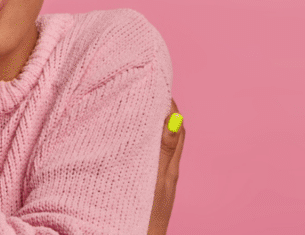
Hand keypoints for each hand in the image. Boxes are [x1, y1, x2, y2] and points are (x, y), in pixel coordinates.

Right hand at [148, 98, 184, 234]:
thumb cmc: (146, 217)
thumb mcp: (154, 180)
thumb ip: (163, 151)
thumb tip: (176, 119)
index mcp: (169, 167)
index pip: (176, 127)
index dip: (169, 105)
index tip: (157, 86)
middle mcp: (166, 173)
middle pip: (168, 134)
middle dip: (160, 111)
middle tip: (146, 91)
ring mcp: (157, 182)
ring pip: (157, 147)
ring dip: (149, 127)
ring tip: (135, 109)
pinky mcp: (147, 190)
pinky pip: (146, 159)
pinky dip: (140, 144)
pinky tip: (127, 141)